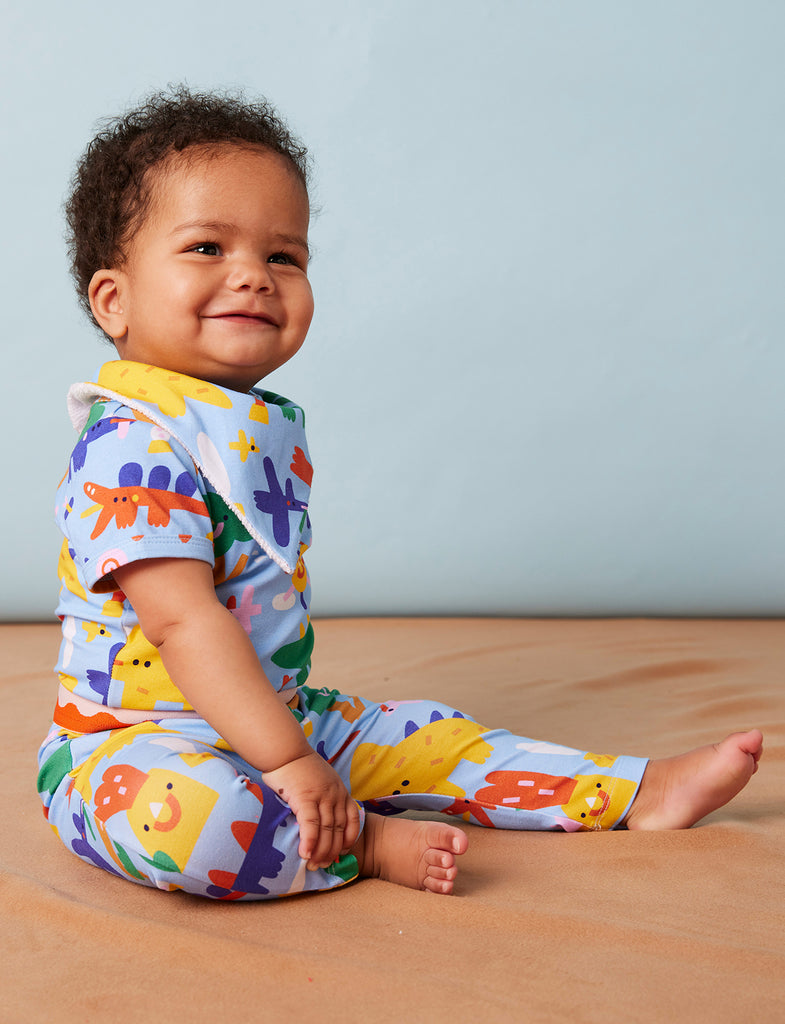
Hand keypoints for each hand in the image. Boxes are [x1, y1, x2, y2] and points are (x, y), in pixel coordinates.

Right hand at [262, 751, 361, 869]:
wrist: (285, 750)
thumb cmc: (298, 766)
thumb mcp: (321, 780)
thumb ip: (323, 797)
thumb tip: (317, 817)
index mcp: (340, 791)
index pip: (353, 819)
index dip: (349, 839)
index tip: (342, 852)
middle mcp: (335, 795)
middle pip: (339, 829)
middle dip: (333, 851)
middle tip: (324, 866)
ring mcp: (322, 796)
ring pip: (327, 830)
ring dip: (322, 851)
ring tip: (313, 865)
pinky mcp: (305, 797)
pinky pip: (310, 824)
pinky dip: (310, 841)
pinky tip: (305, 854)